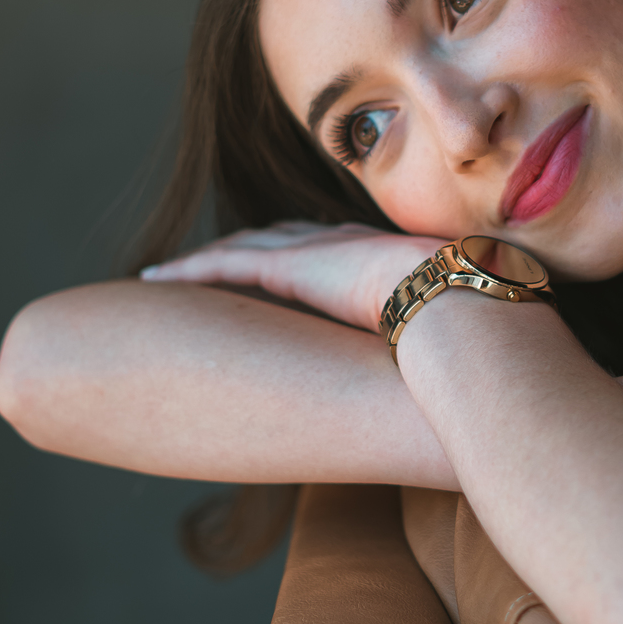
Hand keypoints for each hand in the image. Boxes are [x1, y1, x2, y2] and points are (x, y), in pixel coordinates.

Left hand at [141, 221, 445, 333]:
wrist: (458, 303)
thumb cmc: (465, 327)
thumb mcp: (448, 334)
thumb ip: (435, 347)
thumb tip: (450, 384)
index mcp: (378, 256)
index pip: (324, 249)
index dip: (293, 254)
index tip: (273, 266)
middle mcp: (343, 244)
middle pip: (277, 239)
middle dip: (243, 249)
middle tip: (211, 266)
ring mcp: (316, 251)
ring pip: (243, 247)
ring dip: (206, 260)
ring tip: (169, 274)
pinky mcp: (291, 267)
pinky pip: (225, 264)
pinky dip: (189, 268)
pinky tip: (156, 278)